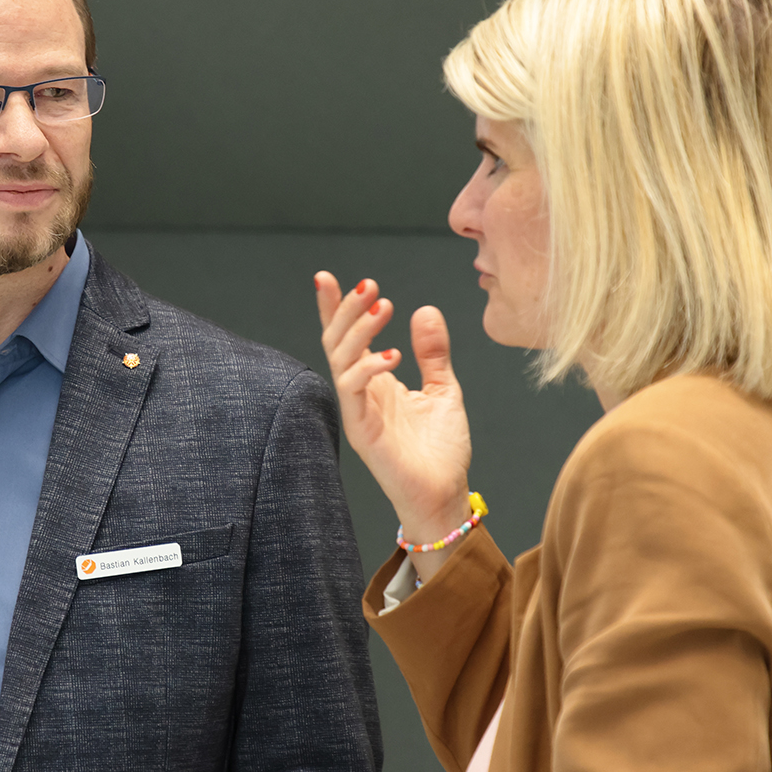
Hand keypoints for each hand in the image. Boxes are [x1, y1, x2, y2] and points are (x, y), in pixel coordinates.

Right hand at [315, 272, 475, 577]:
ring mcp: (357, 410)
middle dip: (346, 309)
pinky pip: (352, 390)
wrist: (444, 494)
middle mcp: (360, 392)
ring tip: (382, 306)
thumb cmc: (441, 450)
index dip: (336, 307)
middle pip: (336, 341)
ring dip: (358, 330)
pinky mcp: (360, 430)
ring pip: (340, 359)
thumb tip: (425, 310)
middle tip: (370, 285)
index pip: (348, 337)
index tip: (327, 277)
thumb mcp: (444, 389)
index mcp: (375, 380)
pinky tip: (392, 355)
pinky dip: (368, 368)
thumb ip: (432, 353)